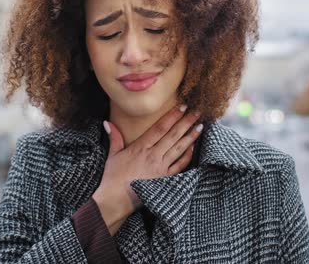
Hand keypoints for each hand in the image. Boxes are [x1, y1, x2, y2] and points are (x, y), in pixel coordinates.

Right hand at [92, 105, 202, 234]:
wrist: (116, 200)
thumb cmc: (112, 178)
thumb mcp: (112, 155)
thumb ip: (114, 137)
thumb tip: (107, 122)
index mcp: (140, 147)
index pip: (160, 128)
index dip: (172, 116)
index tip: (182, 107)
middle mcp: (153, 156)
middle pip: (173, 135)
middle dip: (186, 122)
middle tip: (197, 111)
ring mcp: (160, 168)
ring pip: (179, 149)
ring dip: (190, 136)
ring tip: (200, 126)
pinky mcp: (165, 179)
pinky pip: (179, 166)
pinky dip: (187, 156)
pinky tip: (193, 147)